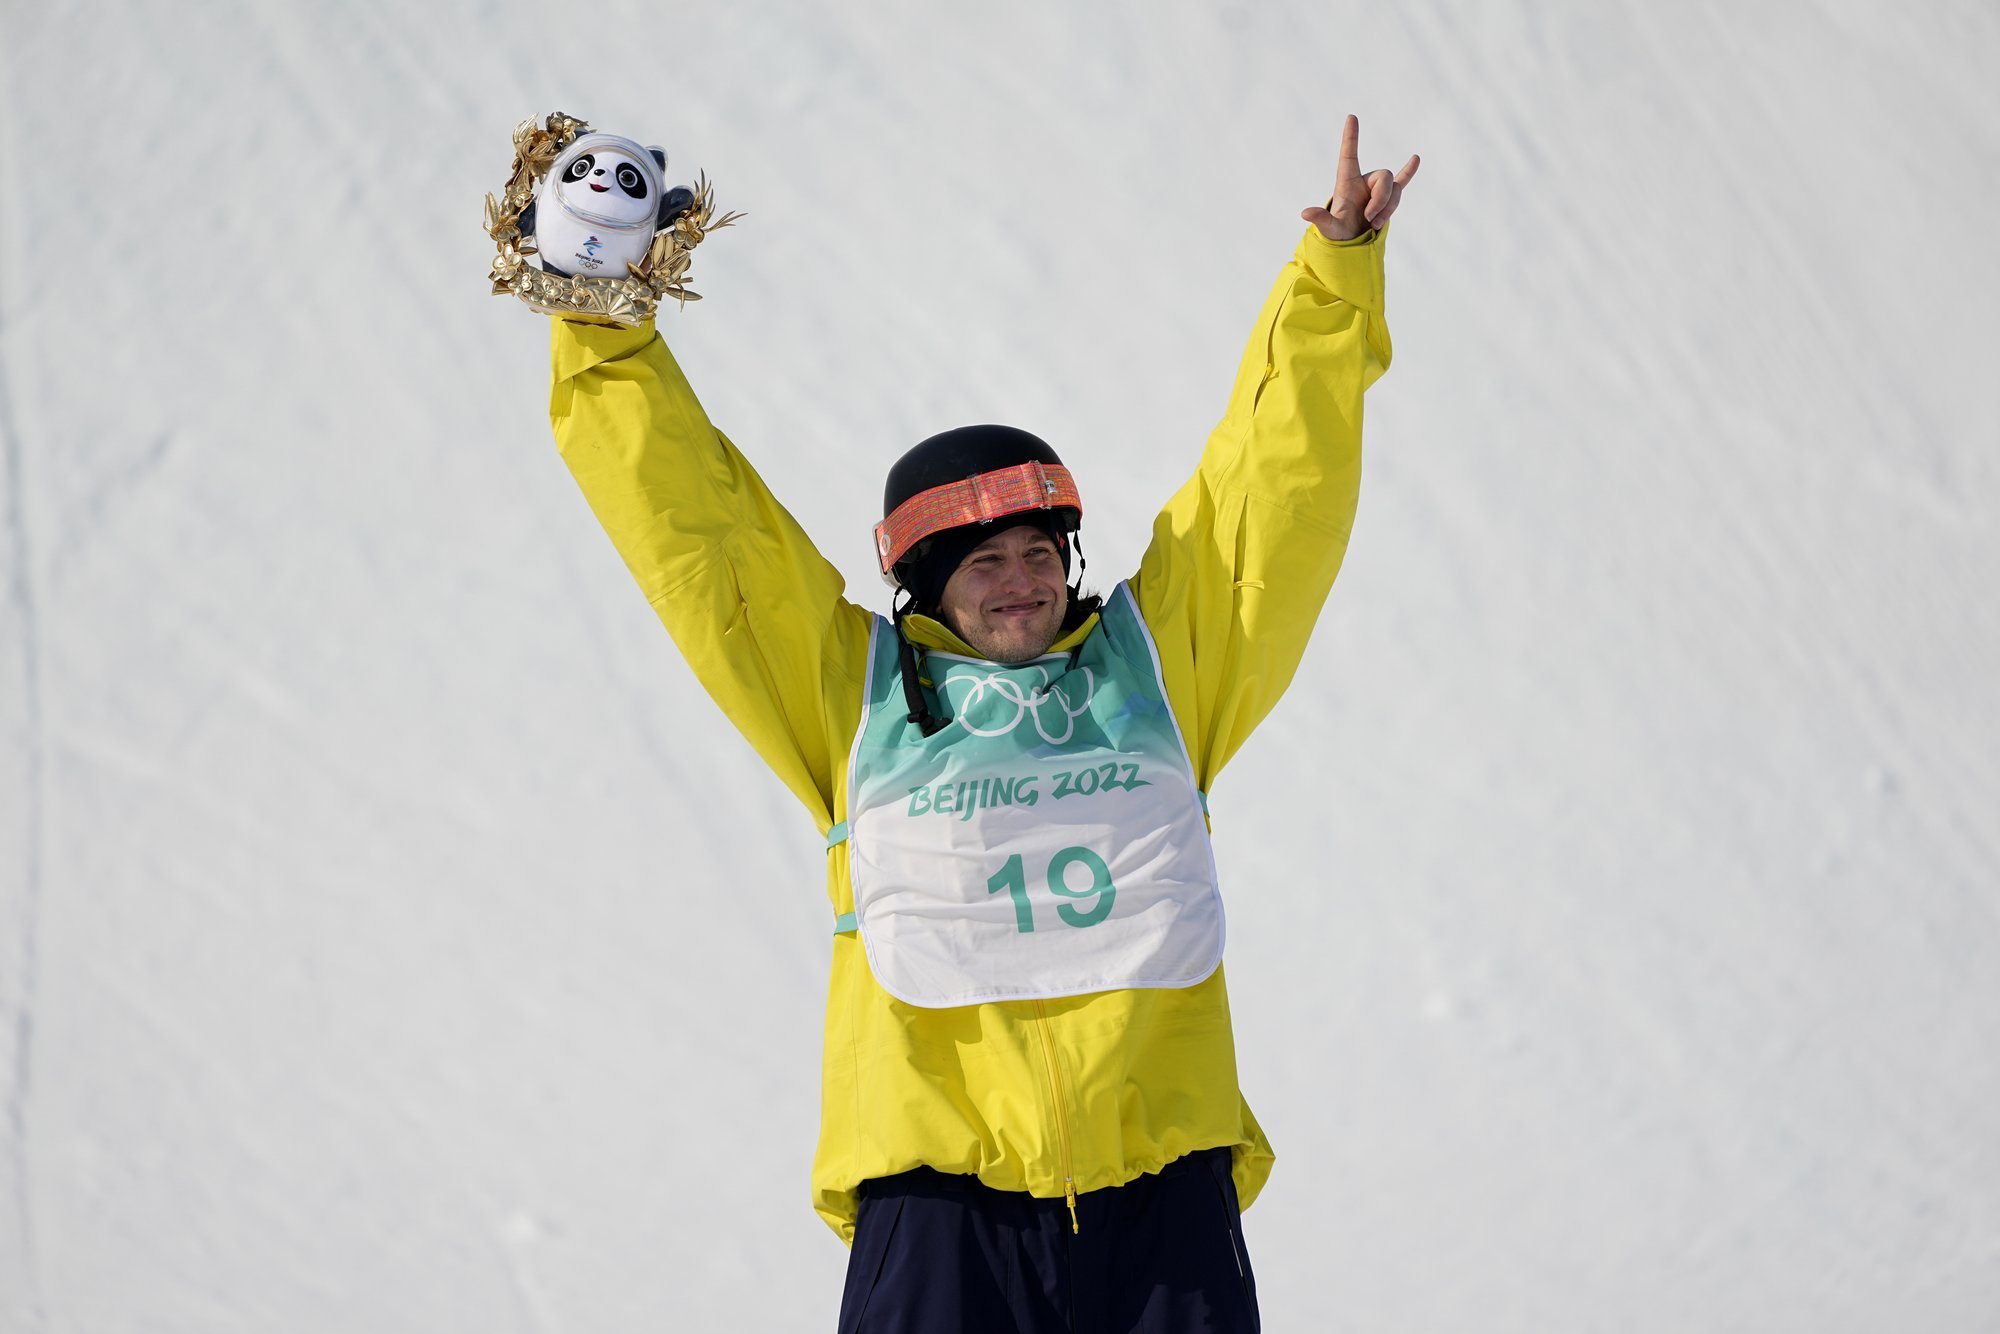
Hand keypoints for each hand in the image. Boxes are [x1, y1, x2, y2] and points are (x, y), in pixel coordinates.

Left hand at [1301, 115, 1419, 241]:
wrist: (1353, 242)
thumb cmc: (1339, 233)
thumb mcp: (1330, 228)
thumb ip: (1321, 220)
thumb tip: (1305, 213)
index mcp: (1347, 182)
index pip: (1349, 154)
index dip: (1350, 137)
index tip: (1351, 117)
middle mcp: (1364, 181)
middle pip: (1384, 177)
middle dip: (1381, 200)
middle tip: (1370, 219)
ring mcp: (1377, 189)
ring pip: (1395, 190)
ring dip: (1388, 208)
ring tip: (1374, 224)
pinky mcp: (1388, 198)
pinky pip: (1402, 182)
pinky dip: (1409, 172)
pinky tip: (1416, 158)